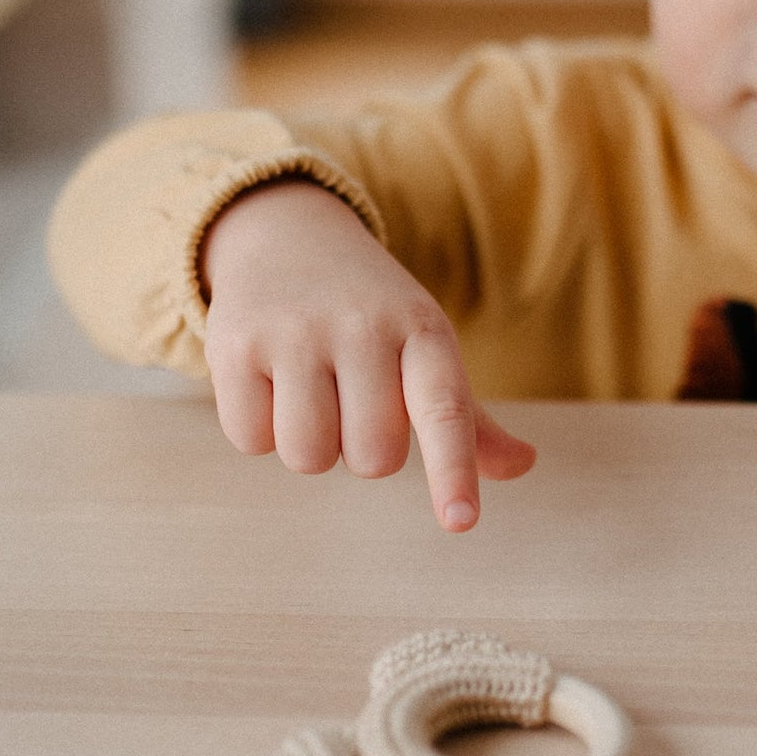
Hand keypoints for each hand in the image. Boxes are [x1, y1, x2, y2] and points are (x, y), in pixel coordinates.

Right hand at [200, 180, 535, 528]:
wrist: (286, 233)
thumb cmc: (369, 313)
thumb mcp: (424, 347)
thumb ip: (466, 419)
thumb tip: (522, 466)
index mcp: (423, 330)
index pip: (444, 410)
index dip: (453, 470)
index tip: (460, 522)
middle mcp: (362, 325)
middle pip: (372, 457)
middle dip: (362, 449)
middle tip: (351, 400)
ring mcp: (295, 331)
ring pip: (308, 456)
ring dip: (309, 445)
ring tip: (308, 390)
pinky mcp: (234, 343)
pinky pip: (251, 440)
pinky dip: (258, 428)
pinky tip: (266, 380)